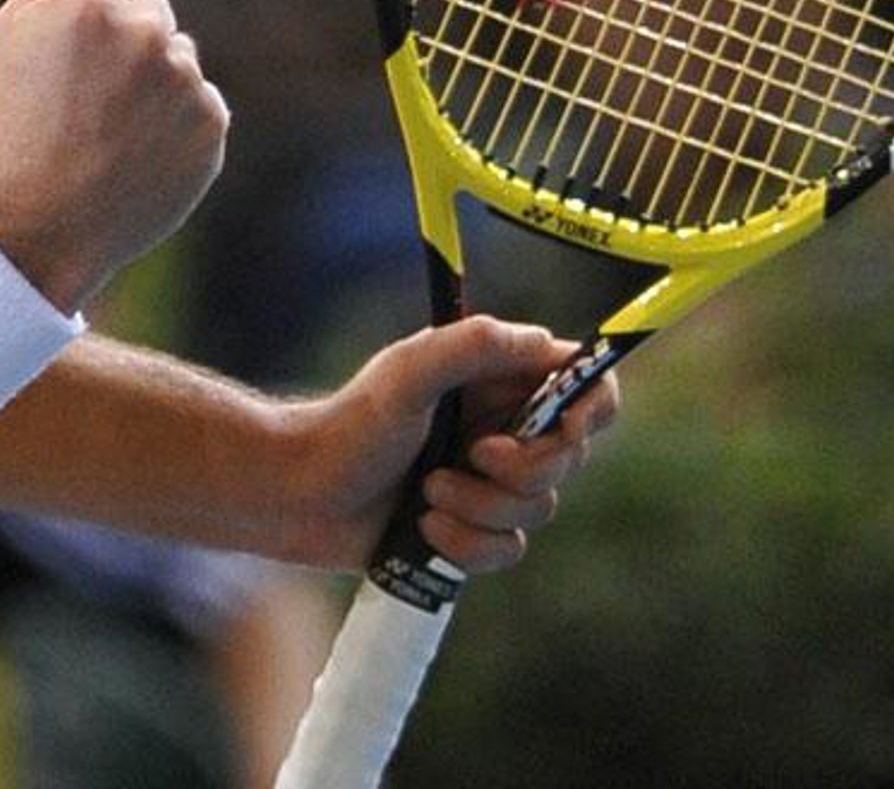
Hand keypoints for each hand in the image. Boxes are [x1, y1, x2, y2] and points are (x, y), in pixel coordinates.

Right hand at [0, 0, 230, 312]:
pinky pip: (199, 102)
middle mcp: (144, 29)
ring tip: (110, 126)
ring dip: (154, 77)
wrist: (41, 222)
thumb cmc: (15, 124)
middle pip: (150, 4)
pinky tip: (137, 150)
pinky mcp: (211, 121)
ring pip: (177, 55)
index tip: (77, 36)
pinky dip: (176, 121)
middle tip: (89, 89)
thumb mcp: (6, 34)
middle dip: (126, 34)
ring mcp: (183, 78)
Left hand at [271, 316, 620, 574]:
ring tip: (428, 490)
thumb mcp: (407, 375)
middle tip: (475, 454)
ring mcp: (489, 480)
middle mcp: (501, 426)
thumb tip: (544, 344)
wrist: (301, 494)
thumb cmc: (348, 426)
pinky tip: (424, 527)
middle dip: (525, 466)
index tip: (566, 424)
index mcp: (494, 377)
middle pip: (571, 455)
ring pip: (540, 508)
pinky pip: (509, 549)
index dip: (592, 404)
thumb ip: (472, 348)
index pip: (582, 381)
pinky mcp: (473, 529)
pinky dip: (467, 544)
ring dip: (482, 506)